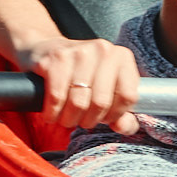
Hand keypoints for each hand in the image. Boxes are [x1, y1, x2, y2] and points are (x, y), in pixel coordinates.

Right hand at [25, 30, 142, 136]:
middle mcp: (104, 50)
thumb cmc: (84, 77)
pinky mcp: (57, 58)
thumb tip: (121, 126)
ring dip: (69, 119)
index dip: (115, 115)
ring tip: (66, 118)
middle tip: (81, 120)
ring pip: (78, 103)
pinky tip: (51, 113)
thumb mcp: (109, 92)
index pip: (128, 96)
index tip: (104, 118)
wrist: (48, 51)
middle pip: (101, 102)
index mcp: (122, 57)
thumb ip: (124, 115)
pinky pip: (57, 97)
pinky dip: (53, 113)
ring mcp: (80, 52)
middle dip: (89, 121)